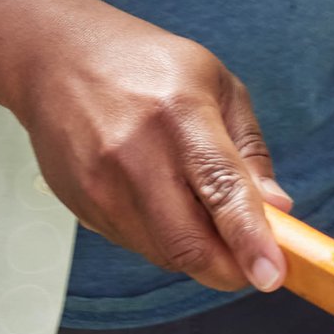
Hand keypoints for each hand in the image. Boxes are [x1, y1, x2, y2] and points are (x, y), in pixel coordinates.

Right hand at [9, 5, 289, 290]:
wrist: (56, 57)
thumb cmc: (146, 65)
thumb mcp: (216, 85)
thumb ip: (249, 151)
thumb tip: (277, 209)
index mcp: (180, 116)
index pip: (221, 190)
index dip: (250, 240)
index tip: (271, 276)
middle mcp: (135, 155)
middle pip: (188, 245)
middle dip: (229, 270)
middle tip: (251, 263)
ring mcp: (100, 185)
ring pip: (163, 254)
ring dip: (195, 252)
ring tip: (199, 209)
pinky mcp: (79, 204)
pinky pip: (134, 244)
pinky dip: (161, 237)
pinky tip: (159, 197)